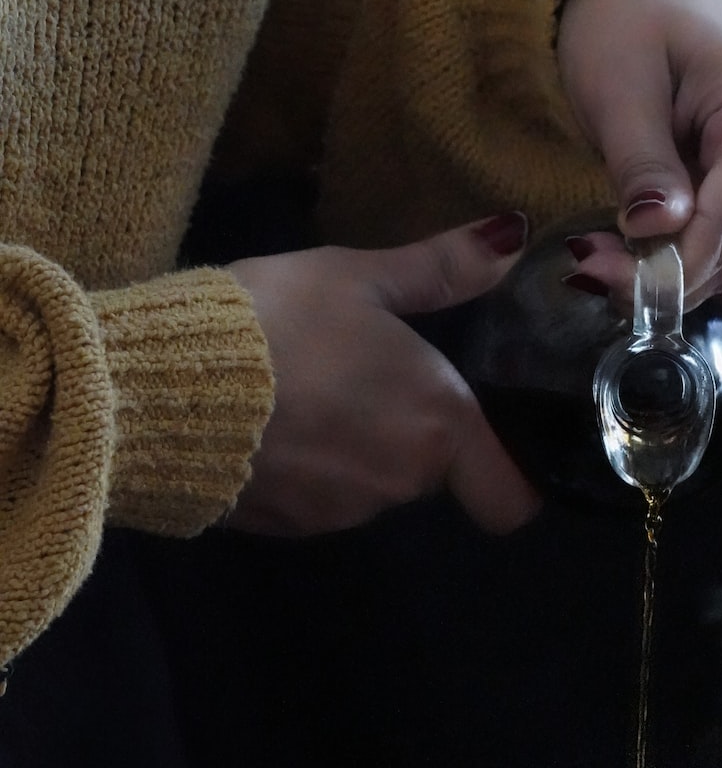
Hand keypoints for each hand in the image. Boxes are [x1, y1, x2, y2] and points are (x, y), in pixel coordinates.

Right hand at [227, 215, 541, 535]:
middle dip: (406, 433)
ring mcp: (343, 513)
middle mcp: (402, 482)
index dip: (506, 476)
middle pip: (430, 473)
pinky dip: (304, 472)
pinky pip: (316, 501)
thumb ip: (440, 269)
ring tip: (303, 394)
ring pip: (372, 486)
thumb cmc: (278, 321)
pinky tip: (268, 427)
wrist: (163, 386)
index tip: (482, 443)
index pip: (509, 499)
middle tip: (359, 378)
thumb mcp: (356, 277)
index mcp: (438, 424)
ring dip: (353, 450)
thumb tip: (512, 238)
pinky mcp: (288, 529)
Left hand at [556, 0, 721, 325]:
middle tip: (591, 268)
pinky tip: (654, 259)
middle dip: (669, 280)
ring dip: (683, 284)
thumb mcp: (618, 85)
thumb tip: (656, 231)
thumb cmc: (629, 24)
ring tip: (616, 260)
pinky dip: (703, 276)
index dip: (667, 268)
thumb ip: (641, 163)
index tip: (596, 275)